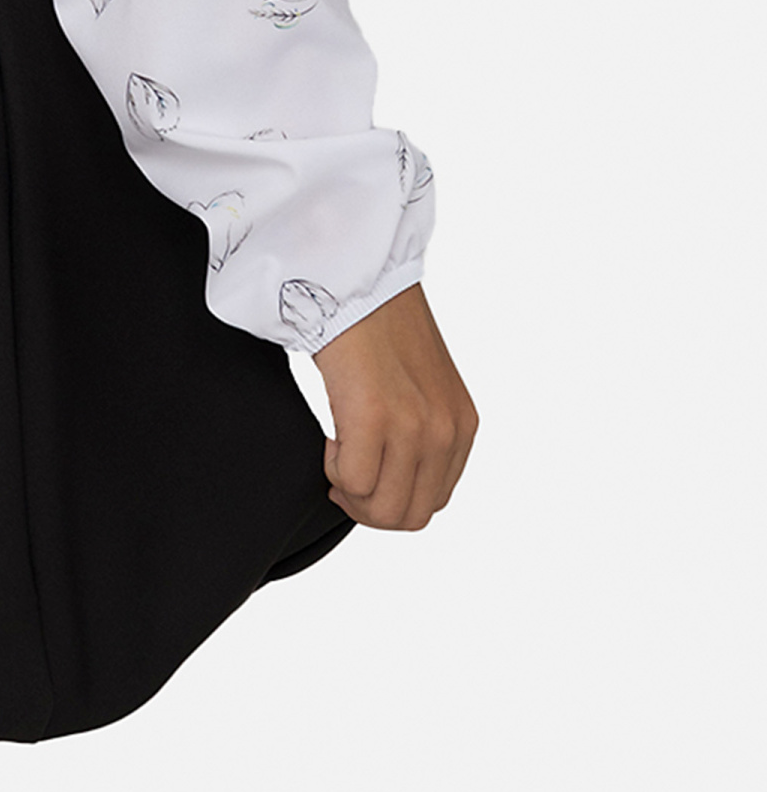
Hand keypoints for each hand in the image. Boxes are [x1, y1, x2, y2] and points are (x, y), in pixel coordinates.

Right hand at [311, 281, 477, 529]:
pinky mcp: (375, 416)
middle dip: (369, 507)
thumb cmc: (376, 321)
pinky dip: (333, 469)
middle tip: (342, 472)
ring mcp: (415, 427)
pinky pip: (352, 481)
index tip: (364, 471)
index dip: (391, 497)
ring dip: (350, 492)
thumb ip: (422, 428)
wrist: (358, 276)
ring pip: (382, 509)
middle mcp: (447, 431)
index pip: (434, 501)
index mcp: (462, 424)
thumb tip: (393, 476)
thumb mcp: (421, 384)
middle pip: (410, 516)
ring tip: (337, 452)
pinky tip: (330, 435)